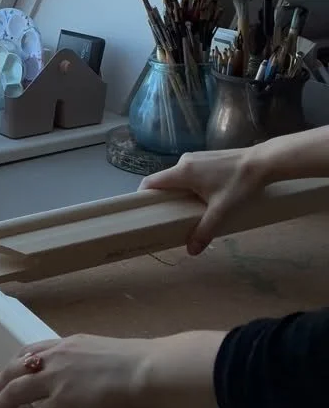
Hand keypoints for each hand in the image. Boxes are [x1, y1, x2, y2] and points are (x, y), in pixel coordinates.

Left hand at [0, 334, 148, 407]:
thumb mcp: (103, 351)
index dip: (13, 367)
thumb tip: (91, 376)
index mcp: (67, 344)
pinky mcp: (62, 403)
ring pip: (14, 391)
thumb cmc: (137, 361)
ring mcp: (56, 379)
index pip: (29, 351)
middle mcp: (55, 357)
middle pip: (12, 370)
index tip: (8, 379)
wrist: (145, 369)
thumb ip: (89, 362)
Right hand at [140, 147, 265, 254]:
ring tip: (189, 210)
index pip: (151, 182)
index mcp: (182, 172)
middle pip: (165, 180)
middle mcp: (185, 161)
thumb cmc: (240, 185)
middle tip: (168, 217)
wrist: (263, 161)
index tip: (144, 211)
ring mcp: (197, 157)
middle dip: (164, 198)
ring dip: (179, 192)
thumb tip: (191, 251)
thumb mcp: (222, 211)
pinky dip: (190, 185)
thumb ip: (204, 231)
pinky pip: (190, 172)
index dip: (143, 196)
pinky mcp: (208, 157)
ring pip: (179, 176)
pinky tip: (205, 196)